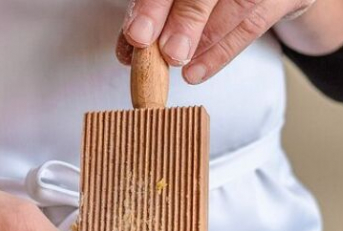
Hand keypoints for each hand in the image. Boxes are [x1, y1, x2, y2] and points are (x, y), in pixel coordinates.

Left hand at [116, 0, 315, 82]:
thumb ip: (160, 11)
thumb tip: (131, 44)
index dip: (155, 5)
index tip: (138, 35)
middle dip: (184, 22)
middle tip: (166, 53)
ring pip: (237, 6)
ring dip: (201, 42)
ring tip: (177, 64)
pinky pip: (252, 27)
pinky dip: (220, 54)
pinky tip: (196, 72)